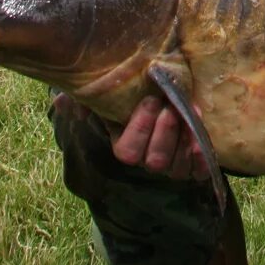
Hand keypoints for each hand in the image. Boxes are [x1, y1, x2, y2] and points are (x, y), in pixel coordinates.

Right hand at [52, 92, 210, 180]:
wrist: (173, 96)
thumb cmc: (139, 94)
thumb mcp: (113, 92)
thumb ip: (90, 96)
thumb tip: (62, 101)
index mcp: (127, 144)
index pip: (127, 151)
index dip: (140, 129)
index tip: (150, 100)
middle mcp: (148, 159)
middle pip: (154, 160)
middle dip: (163, 133)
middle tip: (169, 106)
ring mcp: (172, 164)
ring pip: (175, 167)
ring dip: (184, 140)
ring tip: (191, 111)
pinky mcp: (193, 164)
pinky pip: (197, 173)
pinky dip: (201, 160)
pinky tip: (202, 142)